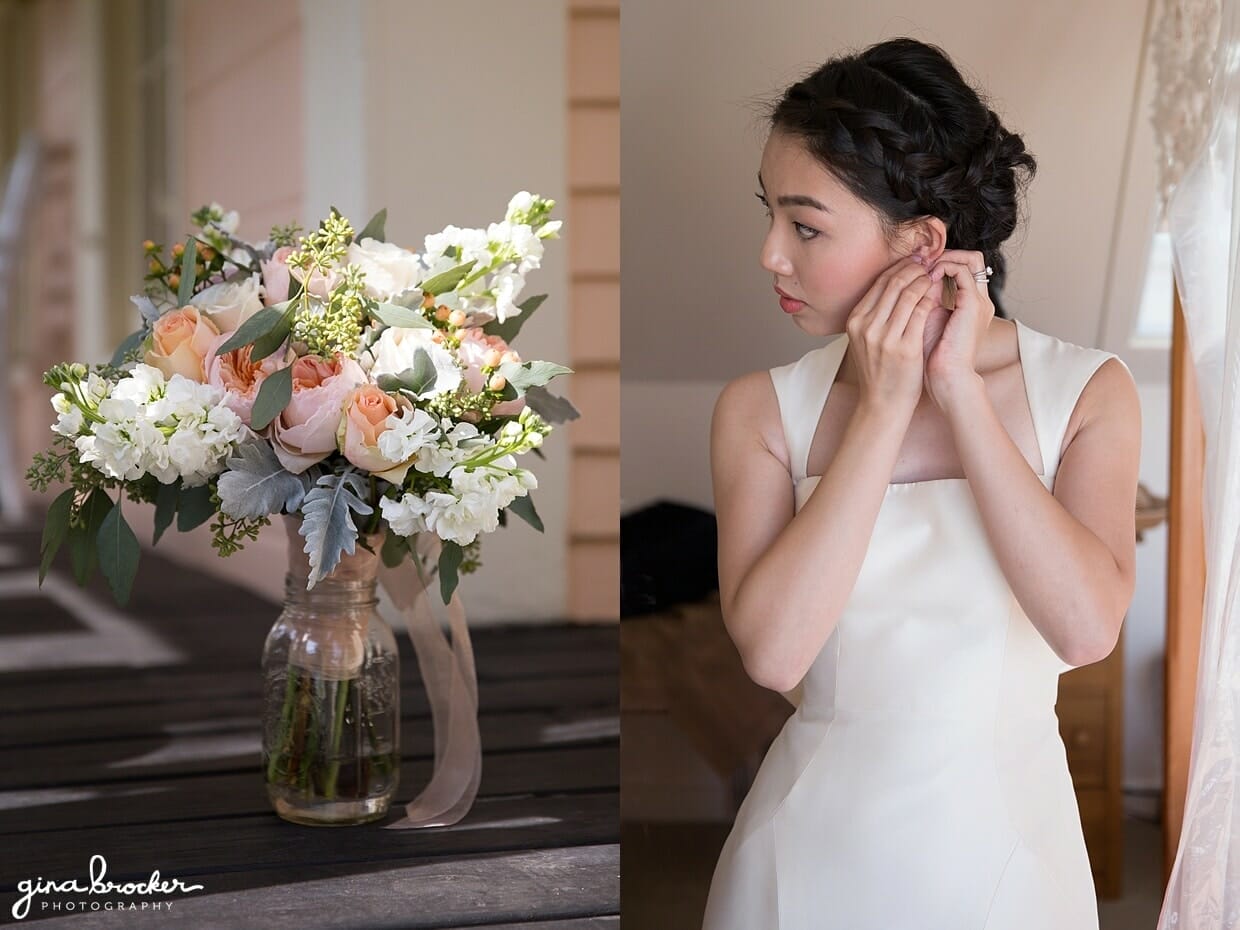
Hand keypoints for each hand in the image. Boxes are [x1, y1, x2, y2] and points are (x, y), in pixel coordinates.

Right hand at [844, 255, 937, 418]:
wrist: (882, 404)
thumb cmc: (879, 372)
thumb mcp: (866, 340)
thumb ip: (874, 316)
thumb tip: (892, 287)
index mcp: (855, 321)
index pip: (879, 283)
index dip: (899, 267)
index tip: (915, 260)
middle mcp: (866, 326)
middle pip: (893, 284)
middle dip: (914, 268)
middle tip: (929, 261)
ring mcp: (884, 337)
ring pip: (908, 294)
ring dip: (925, 280)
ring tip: (937, 275)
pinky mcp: (904, 348)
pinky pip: (921, 312)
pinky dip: (932, 298)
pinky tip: (940, 294)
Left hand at [922, 250, 995, 407]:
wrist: (946, 379)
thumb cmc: (931, 357)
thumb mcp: (924, 321)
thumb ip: (922, 300)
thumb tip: (907, 279)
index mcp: (969, 305)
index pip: (961, 267)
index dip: (939, 261)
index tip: (915, 266)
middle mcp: (978, 300)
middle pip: (969, 258)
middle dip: (942, 255)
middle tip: (918, 260)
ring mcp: (978, 301)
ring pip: (968, 259)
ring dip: (941, 259)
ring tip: (920, 268)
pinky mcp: (973, 304)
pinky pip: (961, 270)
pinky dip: (942, 268)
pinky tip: (925, 278)